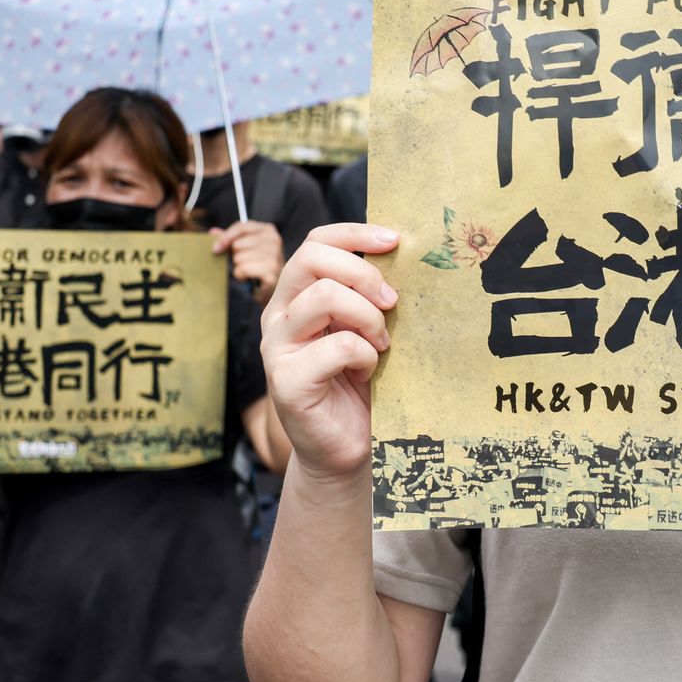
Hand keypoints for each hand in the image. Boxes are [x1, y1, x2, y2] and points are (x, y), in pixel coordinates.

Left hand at [211, 220, 284, 303]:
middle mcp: (273, 239)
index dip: (225, 237)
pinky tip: (249, 278)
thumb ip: (230, 238)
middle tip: (246, 263)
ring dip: (239, 267)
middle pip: (237, 244)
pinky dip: (241, 275)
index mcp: (268, 230)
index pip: (240, 227)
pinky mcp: (271, 270)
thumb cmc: (257, 265)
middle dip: (236, 256)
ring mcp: (274, 254)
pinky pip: (242, 269)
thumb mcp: (244, 248)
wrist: (272, 288)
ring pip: (238, 258)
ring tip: (249, 271)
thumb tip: (213, 232)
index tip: (215, 249)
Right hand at [259, 223, 397, 482]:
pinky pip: (336, 346)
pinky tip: (367, 372)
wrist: (346, 449)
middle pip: (312, 258)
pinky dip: (364, 355)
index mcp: (297, 296)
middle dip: (363, 272)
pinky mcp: (287, 380)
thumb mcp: (366, 329)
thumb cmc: (360, 385)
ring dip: (367, 316)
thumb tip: (404, 255)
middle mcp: (279, 316)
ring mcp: (277, 347)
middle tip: (392, 301)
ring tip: (382, 343)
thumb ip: (369, 296)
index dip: (353, 233)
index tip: (393, 239)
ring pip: (324, 297)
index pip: (315, 242)